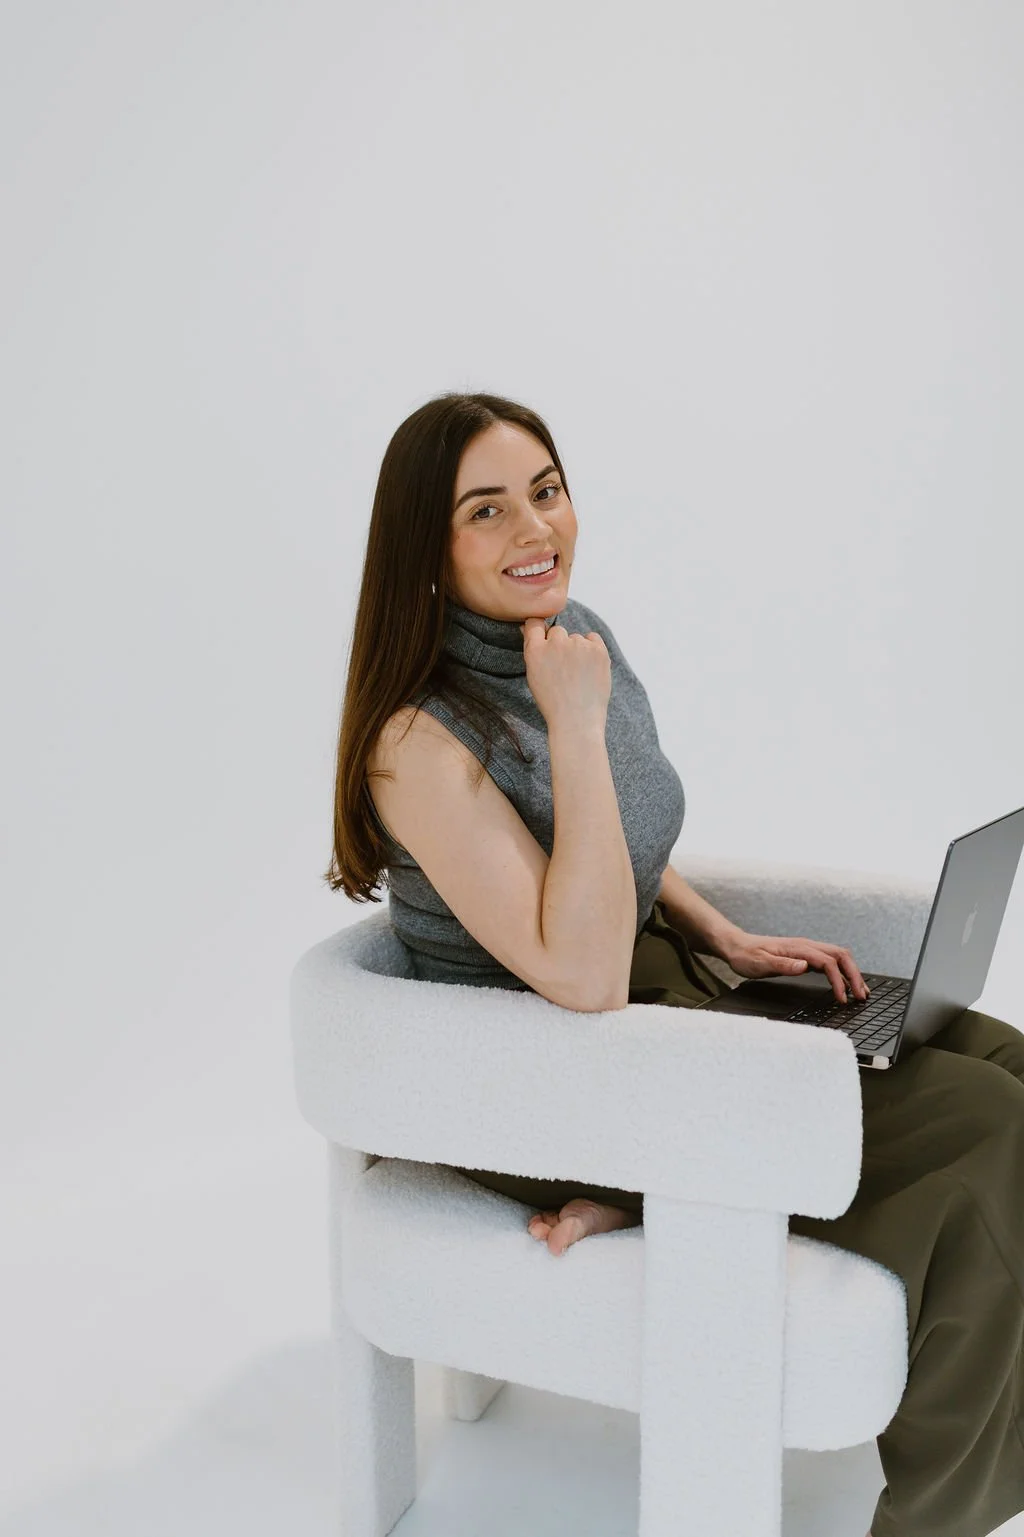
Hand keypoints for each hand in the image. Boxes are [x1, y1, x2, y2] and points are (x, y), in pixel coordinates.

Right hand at [520, 615, 609, 730]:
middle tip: (565, 669)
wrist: (577, 720)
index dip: (540, 631)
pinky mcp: (597, 649)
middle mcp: (556, 643)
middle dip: (560, 645)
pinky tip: (589, 668)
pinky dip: (592, 649)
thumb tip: (529, 627)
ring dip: (577, 649)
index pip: (534, 623)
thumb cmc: (553, 702)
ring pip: (577, 637)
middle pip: (558, 631)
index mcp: (535, 651)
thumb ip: (532, 650)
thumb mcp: (534, 676)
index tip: (546, 642)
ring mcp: (578, 644)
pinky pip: (593, 638)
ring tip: (578, 675)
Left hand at [717, 930, 869, 1002]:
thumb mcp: (760, 963)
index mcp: (799, 948)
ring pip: (839, 957)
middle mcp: (806, 946)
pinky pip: (830, 961)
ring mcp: (807, 950)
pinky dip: (842, 972)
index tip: (841, 999)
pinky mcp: (805, 955)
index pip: (828, 962)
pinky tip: (845, 984)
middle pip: (841, 956)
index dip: (838, 981)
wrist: (736, 946)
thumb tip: (805, 966)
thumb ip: (783, 965)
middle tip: (862, 996)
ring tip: (861, 992)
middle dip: (855, 976)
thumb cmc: (746, 955)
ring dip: (852, 973)